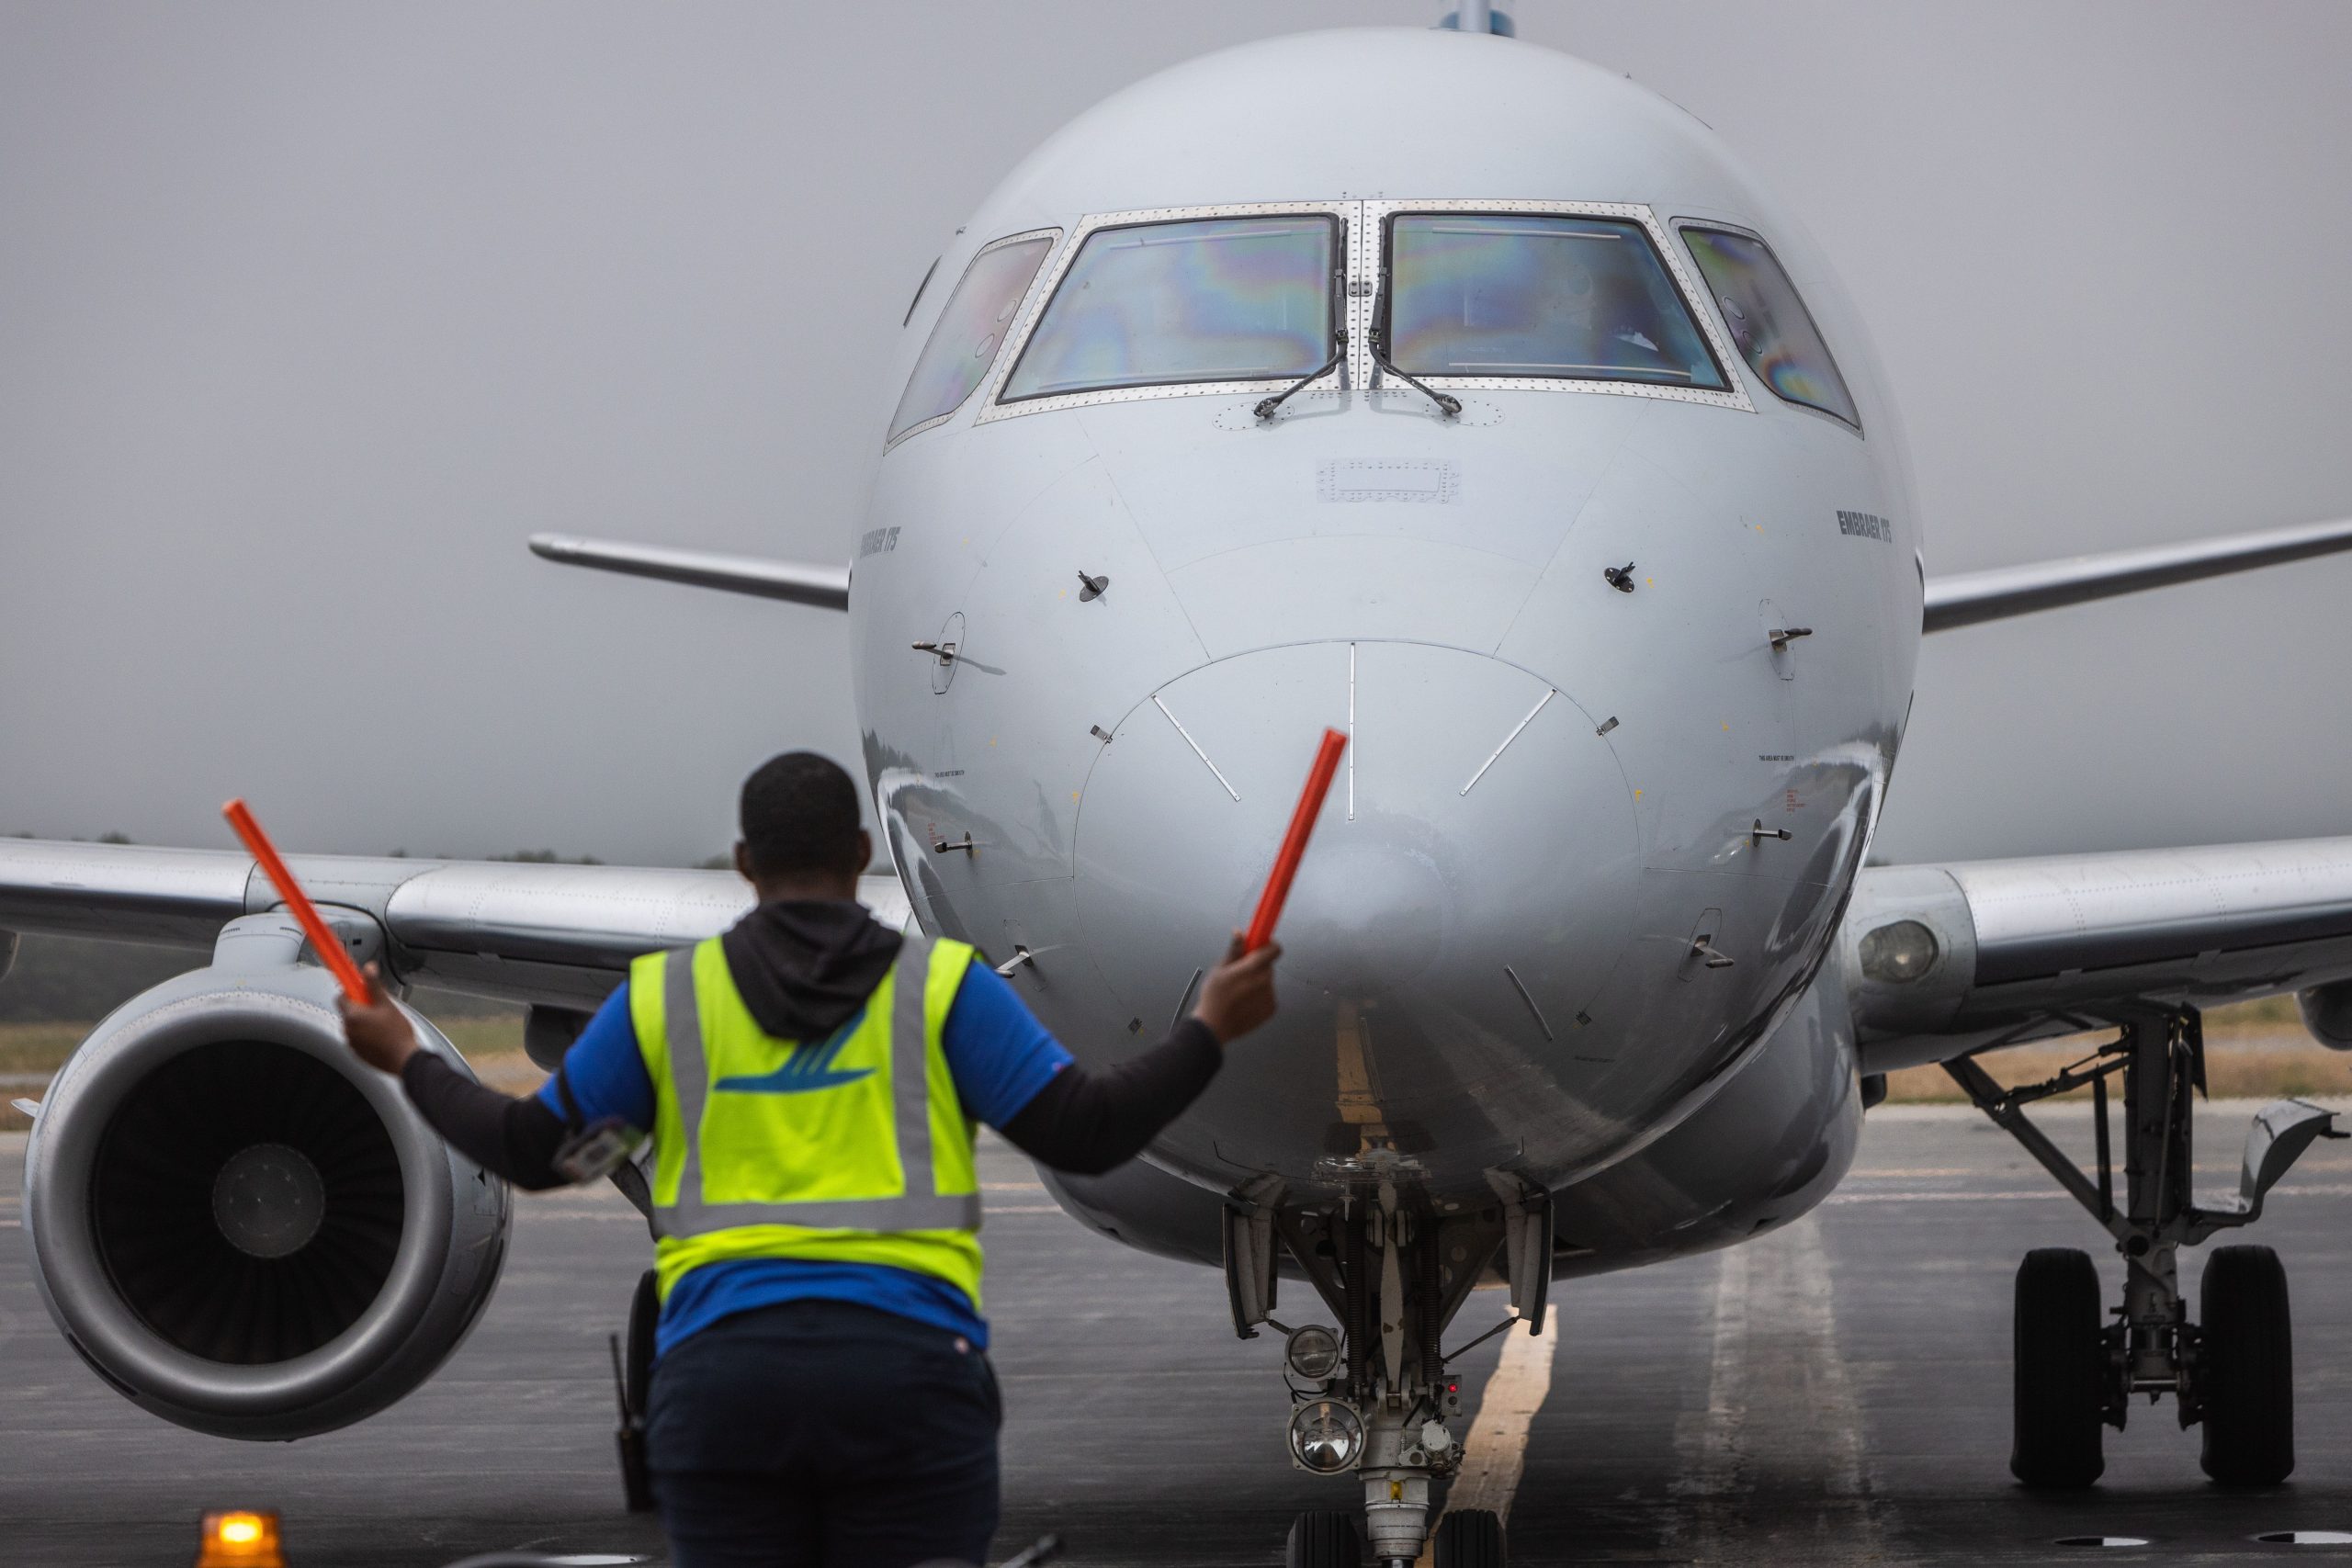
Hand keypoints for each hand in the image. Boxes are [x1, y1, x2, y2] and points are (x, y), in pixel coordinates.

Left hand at [339, 961, 418, 1074]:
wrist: (404, 1059)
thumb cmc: (396, 1033)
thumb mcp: (386, 1004)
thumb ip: (374, 985)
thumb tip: (368, 968)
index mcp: (352, 1015)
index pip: (341, 997)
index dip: (352, 991)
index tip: (362, 990)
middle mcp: (347, 1029)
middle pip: (349, 1011)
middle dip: (361, 1008)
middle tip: (379, 1008)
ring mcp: (352, 1043)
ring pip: (354, 1026)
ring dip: (364, 1022)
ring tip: (383, 1024)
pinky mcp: (358, 1054)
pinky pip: (359, 1039)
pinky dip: (367, 1036)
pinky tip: (382, 1036)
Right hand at [1191, 930, 1279, 1044]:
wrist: (1214, 1027)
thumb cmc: (1213, 999)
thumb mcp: (1219, 969)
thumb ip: (1234, 949)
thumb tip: (1239, 933)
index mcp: (1252, 969)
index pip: (1274, 950)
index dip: (1269, 945)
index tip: (1261, 944)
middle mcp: (1264, 982)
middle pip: (1268, 965)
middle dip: (1257, 966)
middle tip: (1240, 973)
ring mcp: (1269, 997)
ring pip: (1267, 981)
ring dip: (1257, 982)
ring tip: (1239, 991)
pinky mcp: (1271, 1009)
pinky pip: (1268, 995)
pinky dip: (1259, 997)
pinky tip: (1244, 1002)